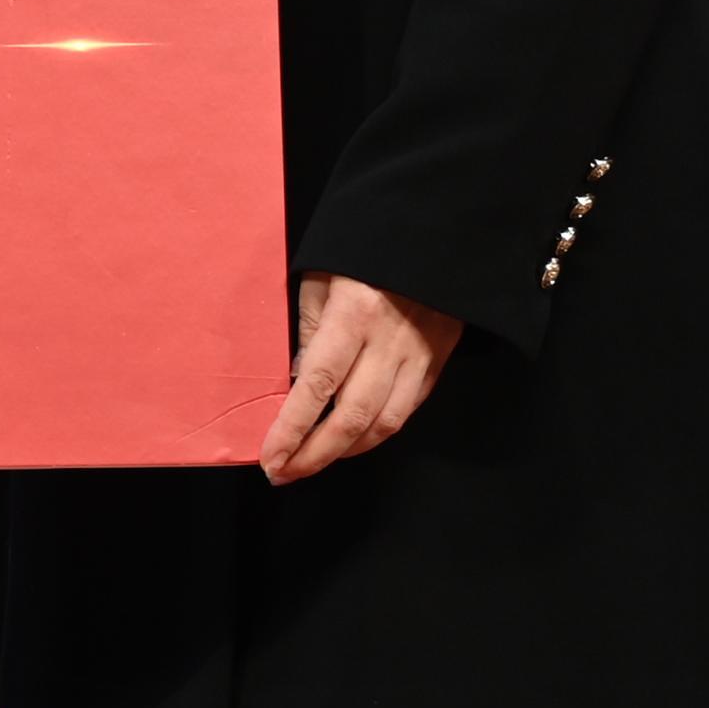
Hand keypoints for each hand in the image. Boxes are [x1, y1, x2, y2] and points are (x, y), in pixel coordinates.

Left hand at [259, 268, 463, 484]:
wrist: (432, 235)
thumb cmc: (361, 252)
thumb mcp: (320, 277)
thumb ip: (308, 332)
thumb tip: (297, 386)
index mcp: (354, 314)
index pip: (318, 385)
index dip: (293, 428)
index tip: (271, 457)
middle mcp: (389, 342)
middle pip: (353, 417)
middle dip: (315, 454)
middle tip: (285, 472)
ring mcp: (419, 356)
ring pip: (385, 424)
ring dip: (346, 451)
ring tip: (314, 459)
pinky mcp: (437, 364)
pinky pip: (406, 411)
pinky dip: (377, 431)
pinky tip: (353, 438)